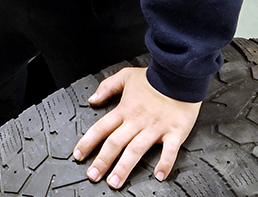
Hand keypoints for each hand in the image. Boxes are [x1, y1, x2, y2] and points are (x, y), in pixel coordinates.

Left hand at [73, 67, 200, 188]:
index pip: (101, 128)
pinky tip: (159, 176)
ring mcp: (155, 128)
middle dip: (102, 161)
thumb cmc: (153, 78)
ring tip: (115, 182)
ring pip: (136, 151)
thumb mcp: (124, 76)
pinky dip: (164, 163)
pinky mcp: (174, 133)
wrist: (178, 75)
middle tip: (93, 176)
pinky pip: (169, 151)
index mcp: (124, 110)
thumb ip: (107, 87)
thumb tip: (92, 99)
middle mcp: (137, 121)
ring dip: (124, 168)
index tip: (79, 155)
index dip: (88, 142)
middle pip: (115, 143)